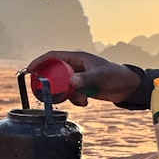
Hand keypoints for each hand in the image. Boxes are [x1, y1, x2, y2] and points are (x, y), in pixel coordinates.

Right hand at [27, 51, 141, 105]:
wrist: (128, 87)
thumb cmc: (116, 76)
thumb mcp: (101, 76)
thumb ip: (87, 78)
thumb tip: (72, 82)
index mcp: (77, 58)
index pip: (53, 56)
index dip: (40, 61)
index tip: (30, 70)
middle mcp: (75, 67)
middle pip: (54, 73)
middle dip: (52, 85)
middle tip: (49, 94)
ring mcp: (78, 78)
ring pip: (62, 86)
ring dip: (67, 95)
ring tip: (80, 99)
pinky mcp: (83, 88)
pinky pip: (71, 94)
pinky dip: (75, 100)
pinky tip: (85, 102)